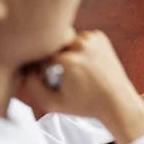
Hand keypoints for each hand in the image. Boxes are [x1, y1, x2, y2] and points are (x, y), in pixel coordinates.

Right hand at [24, 31, 143, 143]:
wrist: (118, 102)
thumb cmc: (86, 105)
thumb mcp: (54, 104)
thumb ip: (32, 87)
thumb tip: (25, 68)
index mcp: (67, 61)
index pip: (40, 56)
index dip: (43, 68)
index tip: (52, 79)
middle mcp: (79, 46)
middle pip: (53, 46)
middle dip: (55, 58)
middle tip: (67, 74)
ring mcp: (91, 39)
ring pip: (67, 40)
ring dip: (67, 51)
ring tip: (77, 69)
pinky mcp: (100, 37)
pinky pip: (81, 37)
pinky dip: (80, 47)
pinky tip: (87, 62)